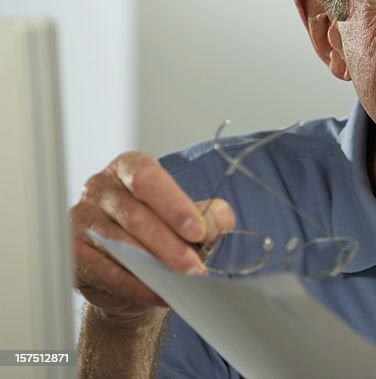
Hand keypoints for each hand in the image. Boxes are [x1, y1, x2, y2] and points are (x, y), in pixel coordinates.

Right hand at [71, 151, 234, 327]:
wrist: (133, 272)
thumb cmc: (163, 234)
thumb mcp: (190, 219)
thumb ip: (209, 215)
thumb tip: (218, 220)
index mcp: (129, 167)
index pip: (148, 178)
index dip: (174, 205)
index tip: (198, 231)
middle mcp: (100, 187)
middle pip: (135, 215)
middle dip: (169, 244)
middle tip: (194, 267)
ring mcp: (81, 218)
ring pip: (119, 244)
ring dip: (153, 267)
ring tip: (181, 282)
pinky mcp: (73, 252)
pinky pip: (104, 270)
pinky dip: (134, 285)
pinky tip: (158, 293)